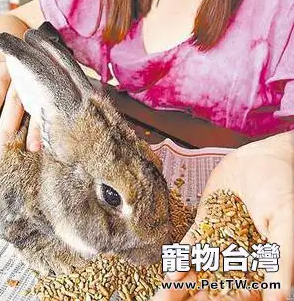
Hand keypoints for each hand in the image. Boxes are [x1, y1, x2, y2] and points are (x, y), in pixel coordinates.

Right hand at [0, 62, 40, 162]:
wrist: (13, 53)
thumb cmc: (25, 85)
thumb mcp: (35, 96)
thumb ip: (37, 120)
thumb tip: (36, 149)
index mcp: (37, 87)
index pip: (38, 110)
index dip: (36, 131)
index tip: (31, 150)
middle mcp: (21, 77)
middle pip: (14, 106)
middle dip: (5, 133)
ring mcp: (2, 71)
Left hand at [153, 132, 293, 300]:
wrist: (263, 156)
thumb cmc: (283, 187)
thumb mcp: (285, 223)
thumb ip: (282, 259)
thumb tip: (279, 299)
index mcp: (262, 264)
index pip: (243, 294)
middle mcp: (240, 256)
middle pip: (217, 285)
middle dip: (196, 298)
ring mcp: (221, 239)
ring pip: (201, 268)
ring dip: (182, 285)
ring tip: (162, 300)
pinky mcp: (206, 221)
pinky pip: (193, 243)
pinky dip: (183, 257)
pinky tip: (170, 272)